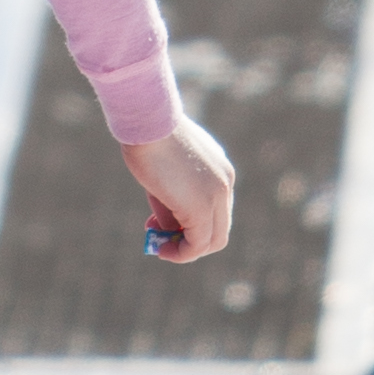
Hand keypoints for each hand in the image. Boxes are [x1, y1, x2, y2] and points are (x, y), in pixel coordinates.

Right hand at [121, 120, 237, 262]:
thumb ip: (172, 201)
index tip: (166, 223)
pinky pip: (197, 244)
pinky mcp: (201, 208)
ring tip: (160, 246)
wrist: (148, 120)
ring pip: (212, 240)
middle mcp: (225, 183)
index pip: (216, 210)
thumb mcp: (166, 172)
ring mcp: (217, 196)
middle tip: (163, 239)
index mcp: (220, 170)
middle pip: (219, 229)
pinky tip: (162, 249)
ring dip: (185, 250)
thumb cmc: (149, 137)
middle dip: (191, 240)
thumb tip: (166, 230)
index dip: (193, 224)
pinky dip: (181, 253)